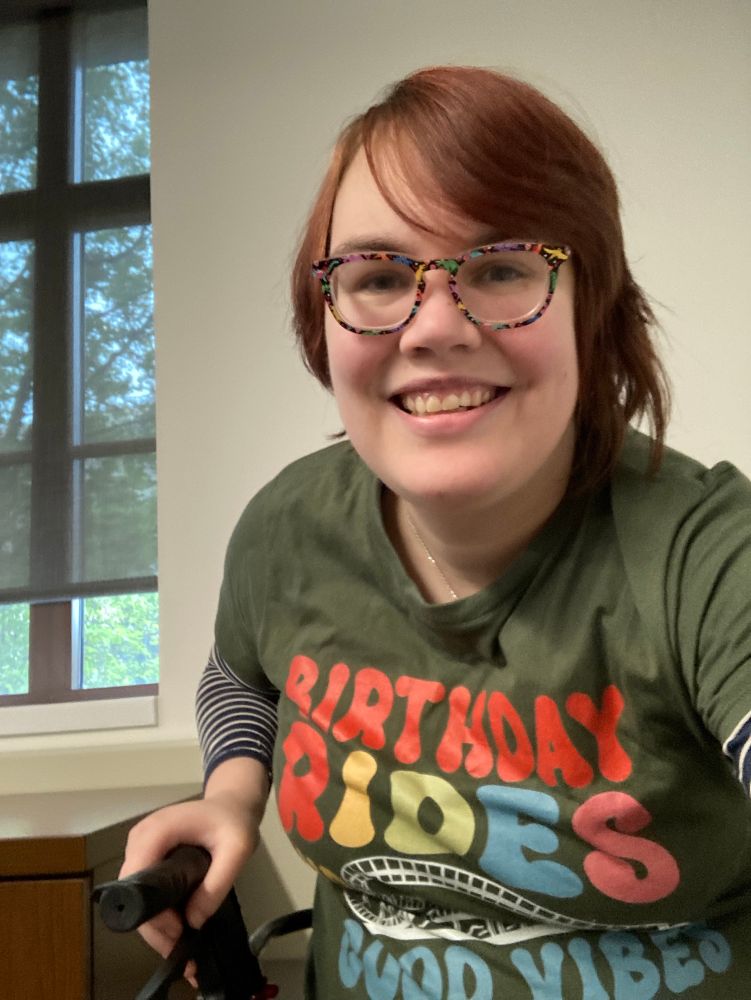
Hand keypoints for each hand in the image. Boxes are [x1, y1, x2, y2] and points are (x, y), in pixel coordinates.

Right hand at [119, 791, 260, 982]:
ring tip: (179, 940)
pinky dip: (155, 909)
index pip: (137, 878)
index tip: (177, 931)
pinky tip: (175, 924)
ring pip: (134, 893)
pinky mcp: (146, 854)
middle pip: (131, 891)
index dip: (151, 911)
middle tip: (179, 945)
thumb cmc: (234, 821)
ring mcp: (141, 846)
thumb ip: (218, 884)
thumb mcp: (238, 849)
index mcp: (158, 830)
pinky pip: (142, 887)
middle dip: (152, 924)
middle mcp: (141, 837)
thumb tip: (194, 922)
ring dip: (153, 921)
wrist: (232, 804)